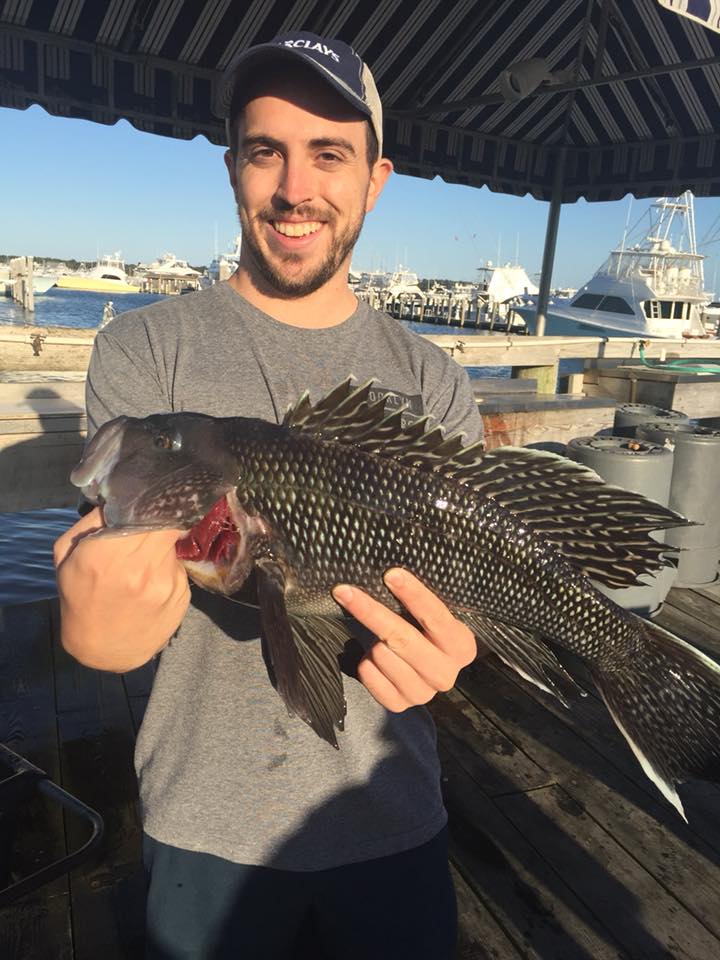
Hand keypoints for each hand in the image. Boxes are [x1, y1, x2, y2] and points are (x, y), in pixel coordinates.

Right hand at [54, 508, 189, 671]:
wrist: (100, 650)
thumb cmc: (79, 599)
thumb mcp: (66, 557)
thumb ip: (90, 523)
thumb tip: (120, 497)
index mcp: (106, 554)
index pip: (147, 512)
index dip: (152, 504)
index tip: (150, 502)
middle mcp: (140, 568)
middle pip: (167, 524)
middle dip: (160, 521)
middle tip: (152, 523)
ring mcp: (165, 584)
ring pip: (174, 545)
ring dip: (163, 547)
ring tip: (146, 559)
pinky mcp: (182, 596)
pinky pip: (180, 568)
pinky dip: (170, 569)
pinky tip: (154, 582)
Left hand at [332, 569, 479, 711]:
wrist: (430, 669)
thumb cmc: (428, 632)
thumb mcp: (435, 617)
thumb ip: (420, 603)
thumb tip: (390, 574)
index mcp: (461, 647)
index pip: (435, 616)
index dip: (412, 594)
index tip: (390, 574)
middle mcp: (446, 674)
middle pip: (401, 638)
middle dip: (370, 611)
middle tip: (344, 590)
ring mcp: (423, 694)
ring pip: (382, 655)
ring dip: (373, 641)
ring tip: (380, 638)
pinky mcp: (399, 705)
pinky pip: (369, 675)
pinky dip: (365, 661)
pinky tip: (374, 657)